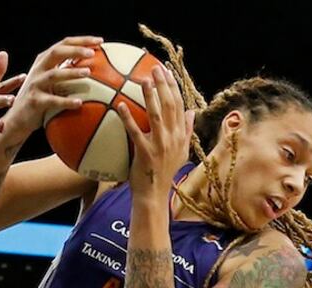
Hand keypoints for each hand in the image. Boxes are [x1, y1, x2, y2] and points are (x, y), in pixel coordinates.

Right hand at [5, 36, 102, 139]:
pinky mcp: (34, 101)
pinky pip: (52, 101)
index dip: (81, 40)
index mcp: (44, 62)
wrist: (17, 119)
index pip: (63, 44)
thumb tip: (94, 69)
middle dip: (75, 49)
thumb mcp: (51, 84)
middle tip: (93, 52)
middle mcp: (38, 70)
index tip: (100, 41)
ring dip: (71, 72)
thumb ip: (65, 73)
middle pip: (57, 52)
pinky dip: (66, 101)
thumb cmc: (39, 101)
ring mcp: (35, 85)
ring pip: (54, 74)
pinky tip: (79, 103)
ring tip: (87, 72)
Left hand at [117, 65, 193, 198]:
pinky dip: (128, 118)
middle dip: (164, 85)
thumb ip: (187, 131)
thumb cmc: (164, 173)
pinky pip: (135, 132)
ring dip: (150, 96)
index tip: (167, 72)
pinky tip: (119, 105)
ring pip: (157, 116)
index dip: (174, 87)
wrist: (154, 194)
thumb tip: (192, 112)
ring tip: (143, 80)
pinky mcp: (145, 153)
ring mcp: (160, 145)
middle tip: (155, 68)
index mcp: (180, 135)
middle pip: (170, 106)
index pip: (179, 105)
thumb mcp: (181, 152)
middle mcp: (173, 138)